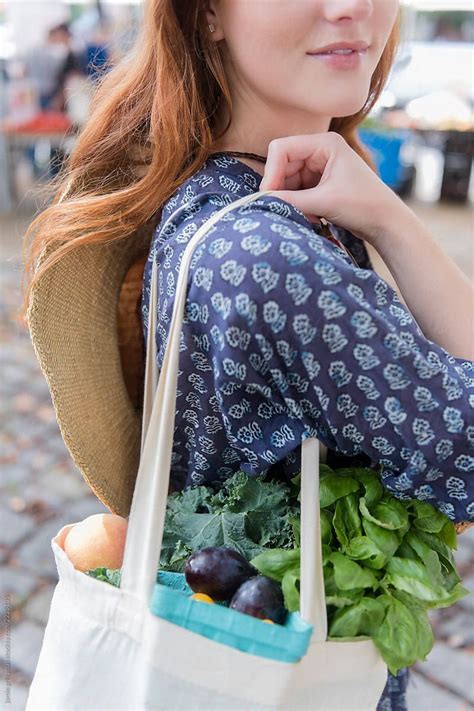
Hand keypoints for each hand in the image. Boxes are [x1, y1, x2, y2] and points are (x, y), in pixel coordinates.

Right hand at [259, 132, 406, 246]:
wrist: (386, 223)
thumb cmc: (363, 205)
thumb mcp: (324, 202)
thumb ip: (291, 200)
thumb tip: (262, 200)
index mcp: (324, 144)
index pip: (282, 149)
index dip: (271, 171)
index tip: (269, 195)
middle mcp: (320, 151)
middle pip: (283, 165)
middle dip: (281, 188)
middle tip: (283, 210)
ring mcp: (320, 167)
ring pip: (288, 181)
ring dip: (291, 199)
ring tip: (306, 215)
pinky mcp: (320, 184)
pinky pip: (297, 191)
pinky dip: (299, 205)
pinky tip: (312, 217)